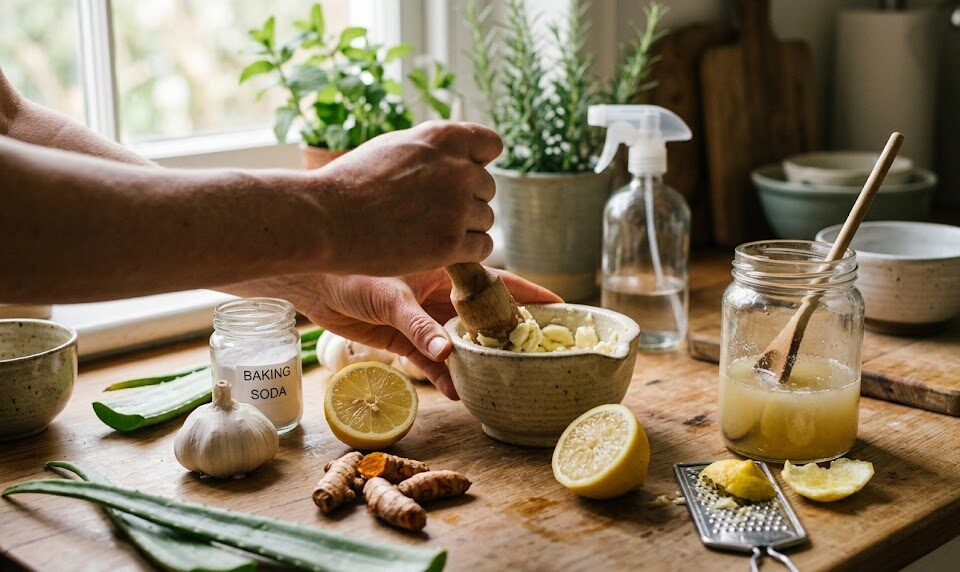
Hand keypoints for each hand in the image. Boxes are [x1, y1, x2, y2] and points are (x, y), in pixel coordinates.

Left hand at [226, 269, 560, 398]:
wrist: (309, 280)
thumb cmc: (348, 269)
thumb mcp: (389, 296)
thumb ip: (419, 326)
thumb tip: (447, 355)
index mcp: (445, 268)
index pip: (497, 281)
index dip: (529, 294)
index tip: (561, 307)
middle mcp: (439, 293)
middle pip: (484, 316)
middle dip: (509, 333)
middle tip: (537, 353)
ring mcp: (423, 317)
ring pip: (461, 342)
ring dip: (478, 360)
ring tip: (503, 380)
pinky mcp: (403, 339)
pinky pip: (431, 361)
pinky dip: (445, 377)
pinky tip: (460, 393)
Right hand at [306, 121, 502, 275]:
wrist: (325, 220)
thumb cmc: (353, 183)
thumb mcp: (395, 145)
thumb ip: (435, 148)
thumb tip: (466, 152)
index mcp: (444, 137)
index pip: (491, 144)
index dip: (477, 162)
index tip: (458, 176)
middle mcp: (457, 169)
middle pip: (486, 188)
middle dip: (465, 200)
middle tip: (427, 211)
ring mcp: (456, 207)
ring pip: (485, 220)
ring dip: (463, 228)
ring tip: (423, 230)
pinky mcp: (451, 243)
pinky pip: (482, 248)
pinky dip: (464, 252)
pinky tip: (434, 248)